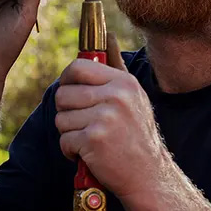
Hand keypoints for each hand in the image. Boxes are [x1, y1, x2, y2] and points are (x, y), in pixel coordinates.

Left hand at [54, 35, 170, 198]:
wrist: (149, 175)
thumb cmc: (138, 135)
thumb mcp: (134, 96)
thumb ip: (117, 67)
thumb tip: (108, 35)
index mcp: (123, 83)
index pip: (78, 68)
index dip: (66, 80)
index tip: (69, 92)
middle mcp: (115, 96)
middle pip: (63, 94)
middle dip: (66, 112)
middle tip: (81, 124)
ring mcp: (104, 118)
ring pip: (61, 118)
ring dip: (69, 133)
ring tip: (88, 140)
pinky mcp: (94, 140)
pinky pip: (64, 140)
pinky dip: (70, 151)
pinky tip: (88, 154)